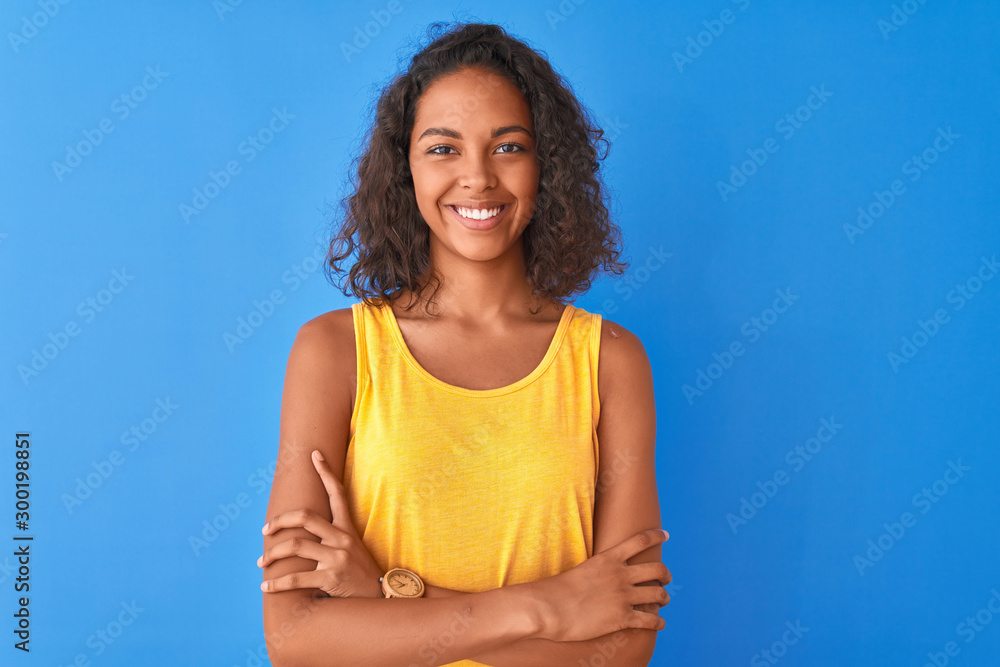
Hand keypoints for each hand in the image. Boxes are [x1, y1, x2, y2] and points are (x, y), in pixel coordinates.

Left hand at [258, 450, 384, 598]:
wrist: (380, 596)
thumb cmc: (360, 571)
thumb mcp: (351, 547)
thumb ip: (331, 537)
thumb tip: (301, 533)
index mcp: (347, 528)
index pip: (337, 493)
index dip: (325, 472)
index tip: (314, 455)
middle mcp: (342, 538)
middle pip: (305, 517)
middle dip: (280, 522)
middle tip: (265, 530)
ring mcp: (337, 557)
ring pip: (296, 546)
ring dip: (273, 554)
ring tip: (262, 562)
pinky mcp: (332, 577)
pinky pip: (297, 578)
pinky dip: (277, 583)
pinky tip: (266, 587)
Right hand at [529, 528, 670, 642]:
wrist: (549, 608)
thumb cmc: (558, 589)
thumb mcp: (582, 569)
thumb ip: (598, 569)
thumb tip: (601, 573)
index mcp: (609, 558)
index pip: (640, 540)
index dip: (656, 536)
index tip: (666, 535)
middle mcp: (621, 575)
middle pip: (657, 570)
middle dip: (665, 575)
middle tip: (665, 580)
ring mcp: (623, 597)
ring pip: (658, 594)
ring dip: (664, 598)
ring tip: (662, 601)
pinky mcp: (622, 618)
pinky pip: (651, 620)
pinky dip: (659, 622)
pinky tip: (659, 623)